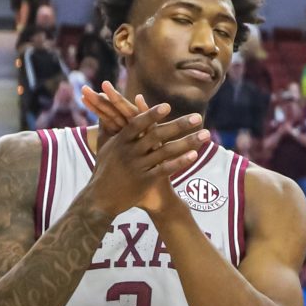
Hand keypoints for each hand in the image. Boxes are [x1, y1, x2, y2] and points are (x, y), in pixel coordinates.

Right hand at [79, 88, 207, 217]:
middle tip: (198, 117)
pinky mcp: (145, 181)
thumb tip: (104, 108)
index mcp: (120, 141)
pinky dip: (180, 162)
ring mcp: (138, 167)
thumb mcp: (102, 146)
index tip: (168, 106)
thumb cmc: (103, 169)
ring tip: (206, 135)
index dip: (151, 114)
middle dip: (179, 125)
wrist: (100, 199)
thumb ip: (105, 126)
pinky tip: (194, 155)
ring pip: (165, 152)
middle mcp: (130, 152)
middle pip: (157, 135)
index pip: (138, 124)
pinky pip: (165, 169)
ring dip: (187, 142)